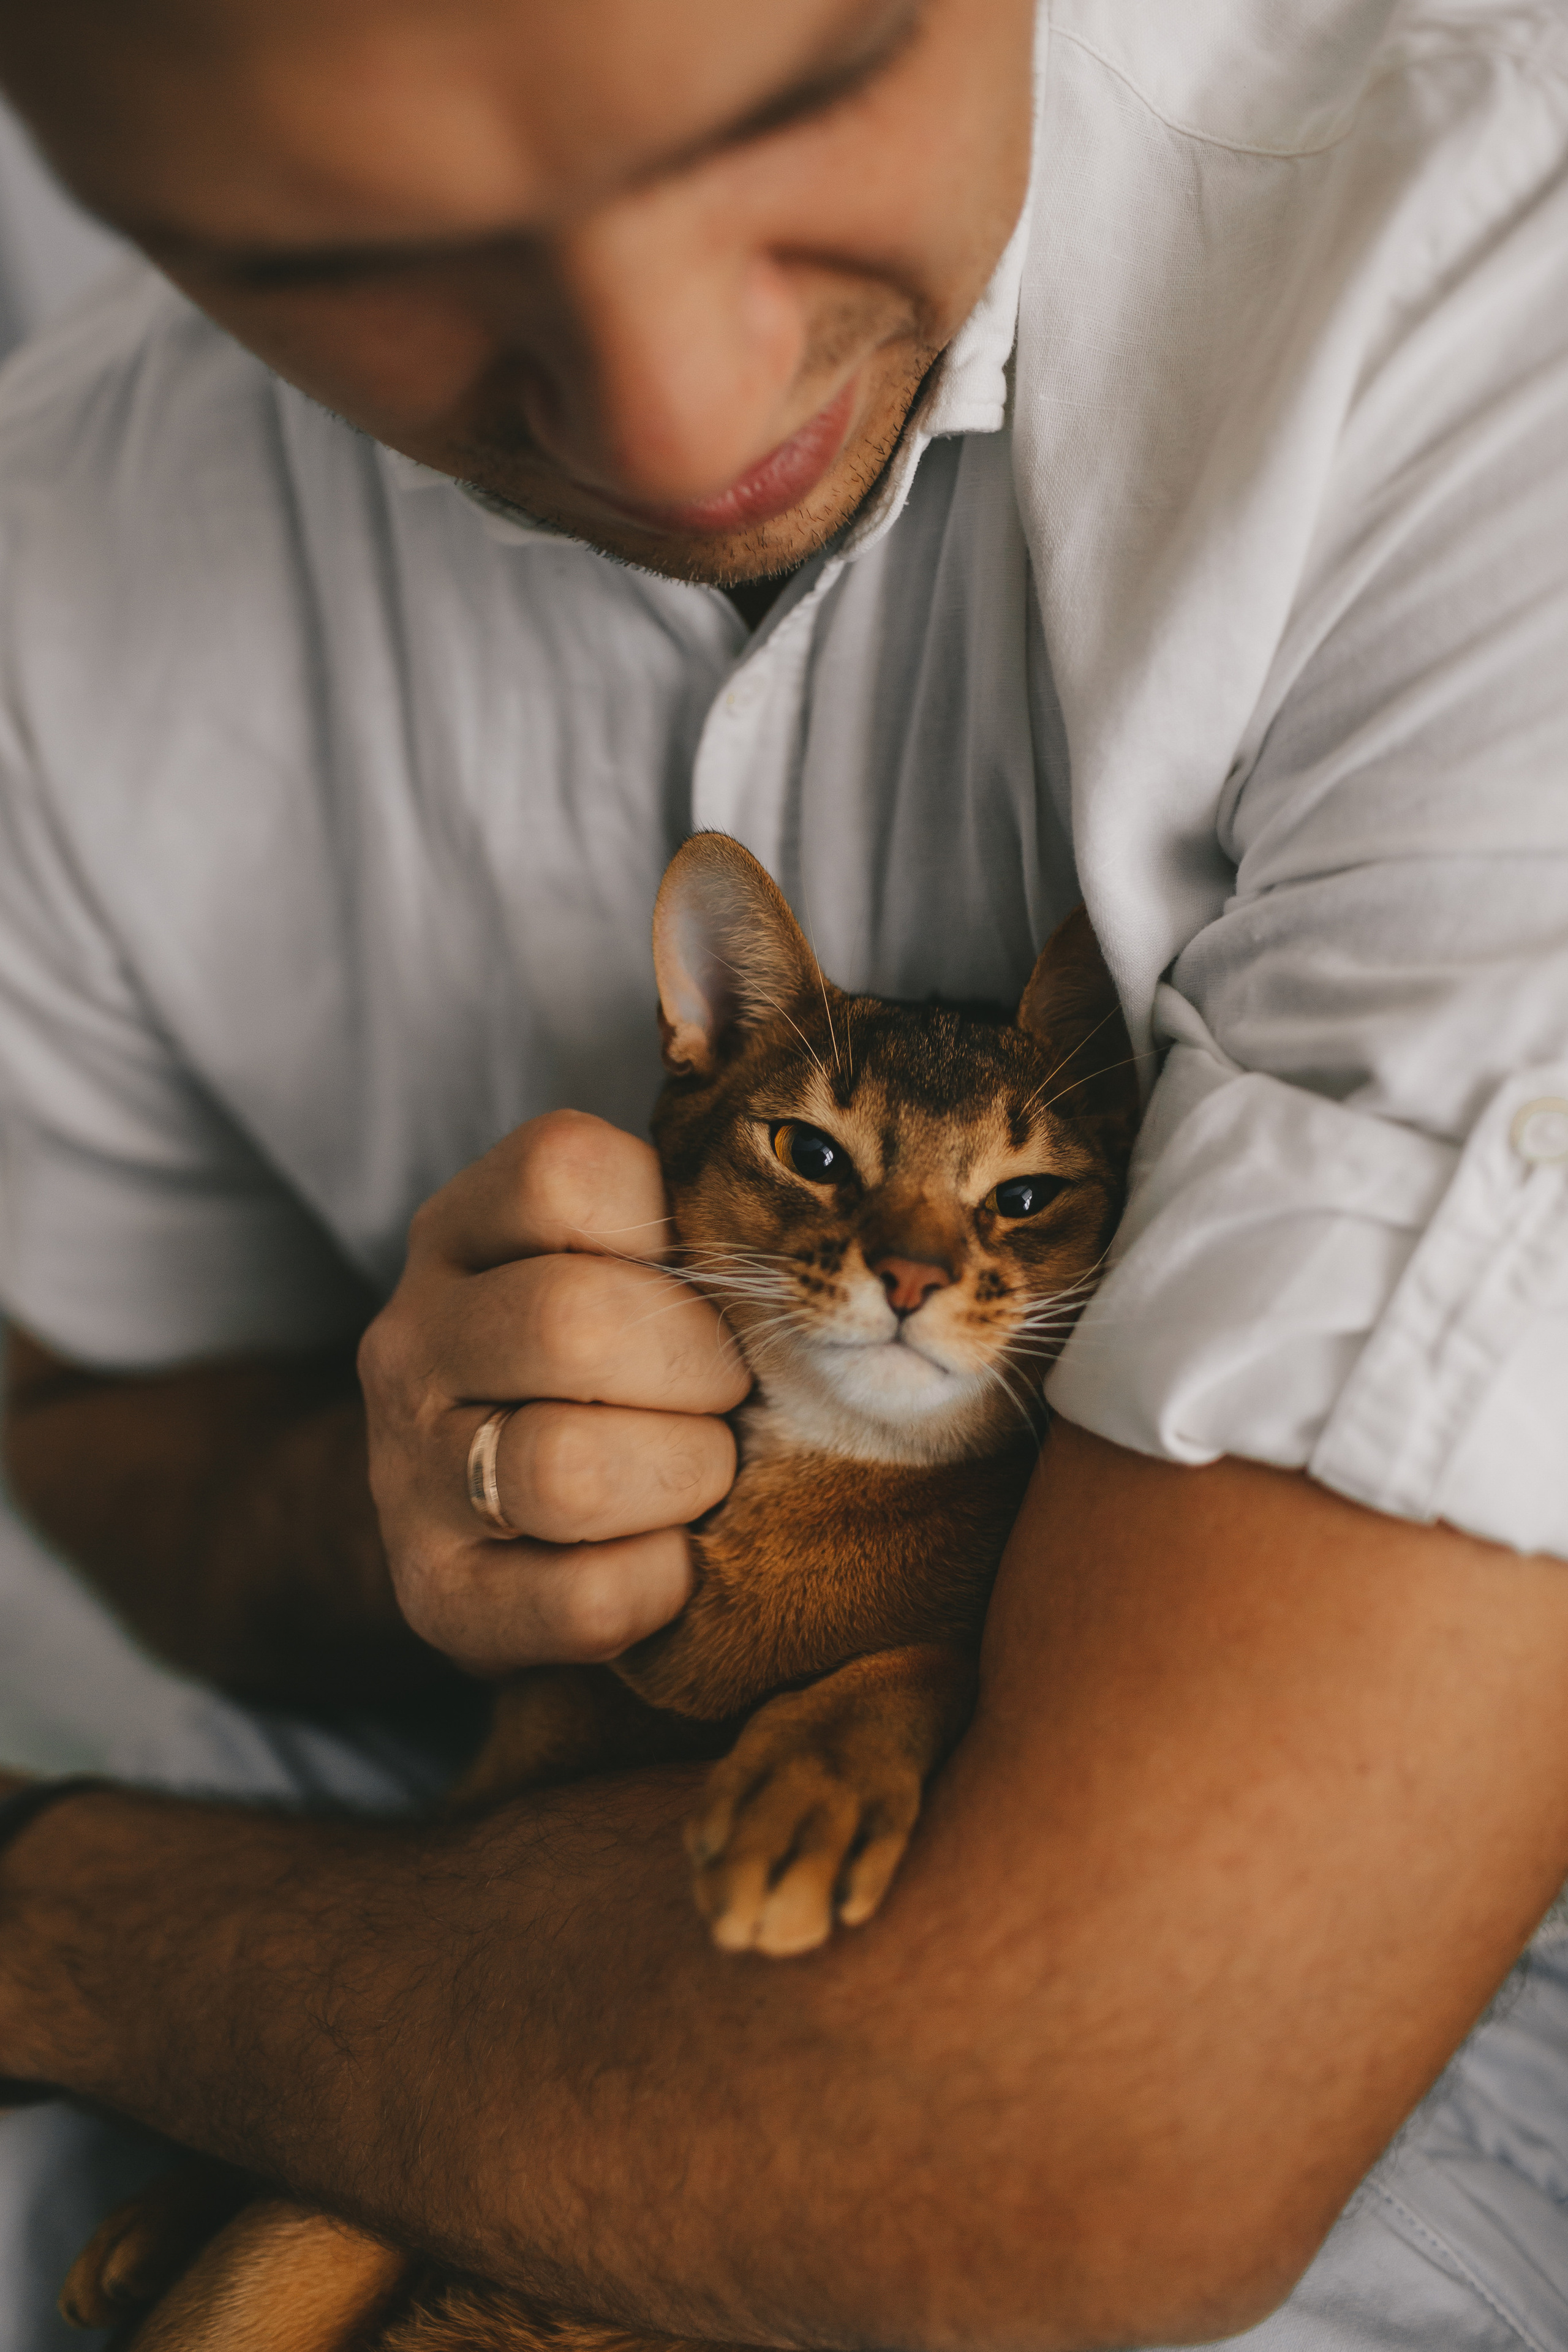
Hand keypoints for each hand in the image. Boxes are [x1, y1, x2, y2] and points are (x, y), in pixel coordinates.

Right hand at [358, 1111, 748, 1675]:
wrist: (490, 1526)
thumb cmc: (601, 1372)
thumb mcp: (618, 1269)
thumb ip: (688, 1234)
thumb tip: (862, 1238)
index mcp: (463, 1233)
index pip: (564, 1170)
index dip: (671, 1224)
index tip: (700, 1279)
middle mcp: (412, 1342)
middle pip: (573, 1321)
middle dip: (700, 1369)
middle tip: (729, 1395)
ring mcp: (409, 1474)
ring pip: (567, 1470)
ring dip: (680, 1476)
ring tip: (698, 1475)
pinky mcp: (437, 1597)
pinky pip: (587, 1599)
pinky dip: (662, 1583)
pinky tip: (668, 1560)